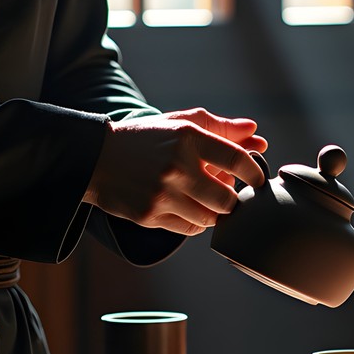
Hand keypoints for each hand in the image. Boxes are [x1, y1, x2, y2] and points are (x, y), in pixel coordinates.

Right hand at [83, 108, 267, 235]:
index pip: (237, 160)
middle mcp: (176, 167)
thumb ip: (222, 128)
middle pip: (228, 199)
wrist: (95, 157)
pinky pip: (190, 228)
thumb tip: (255, 133)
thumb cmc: (147, 139)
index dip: (255, 173)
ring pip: (211, 218)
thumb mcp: (182, 124)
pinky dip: (196, 221)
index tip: (257, 179)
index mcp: (188, 138)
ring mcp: (162, 194)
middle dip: (234, 199)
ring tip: (207, 199)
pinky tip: (189, 207)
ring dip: (216, 212)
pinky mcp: (150, 215)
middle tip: (230, 193)